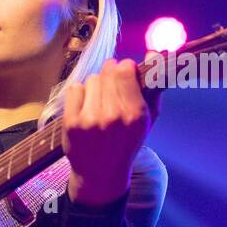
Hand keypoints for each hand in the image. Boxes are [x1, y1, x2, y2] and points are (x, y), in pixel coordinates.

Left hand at [62, 57, 158, 206]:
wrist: (100, 174)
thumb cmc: (126, 143)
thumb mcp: (148, 120)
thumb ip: (153, 87)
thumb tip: (156, 53)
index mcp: (135, 114)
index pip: (125, 70)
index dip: (125, 67)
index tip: (125, 73)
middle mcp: (112, 116)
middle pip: (108, 71)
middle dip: (110, 74)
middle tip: (110, 87)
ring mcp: (89, 119)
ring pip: (92, 79)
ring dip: (96, 86)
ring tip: (99, 102)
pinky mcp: (70, 122)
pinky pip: (75, 89)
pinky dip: (80, 94)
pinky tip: (85, 107)